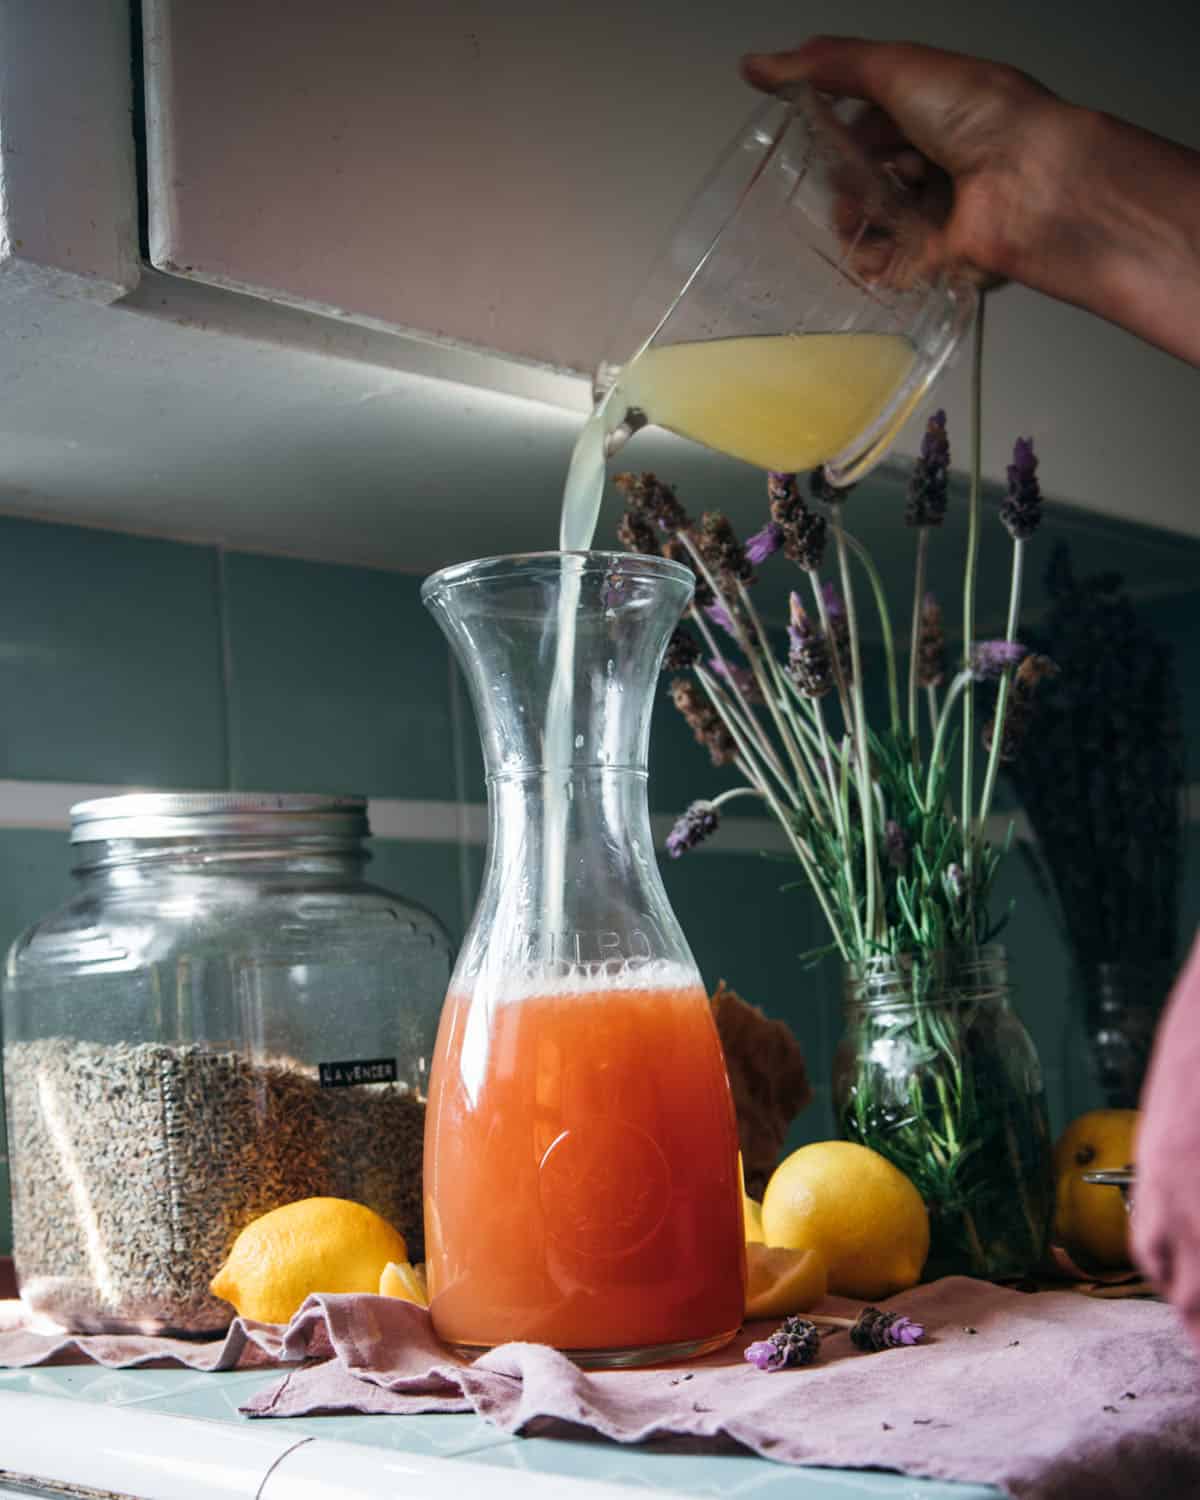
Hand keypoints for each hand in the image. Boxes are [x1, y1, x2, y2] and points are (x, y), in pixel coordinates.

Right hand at [740, 37, 1199, 363]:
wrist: (1030, 182)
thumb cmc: (979, 116)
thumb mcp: (895, 69)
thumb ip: (827, 65)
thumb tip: (756, 65)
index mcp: (935, 108)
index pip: (870, 121)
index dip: (838, 128)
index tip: (812, 135)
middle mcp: (940, 158)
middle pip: (868, 174)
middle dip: (845, 180)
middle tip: (845, 182)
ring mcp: (941, 211)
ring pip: (875, 221)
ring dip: (853, 221)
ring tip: (854, 219)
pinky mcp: (941, 260)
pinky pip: (891, 266)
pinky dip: (871, 262)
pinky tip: (866, 253)